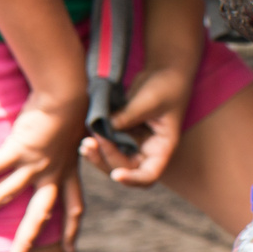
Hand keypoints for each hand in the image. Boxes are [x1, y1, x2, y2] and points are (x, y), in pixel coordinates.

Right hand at [0, 91, 86, 251]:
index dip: (72, 228)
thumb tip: (69, 150)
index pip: (74, 206)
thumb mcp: (73, 138)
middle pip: (40, 214)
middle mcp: (54, 173)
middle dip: (27, 240)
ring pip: (5, 196)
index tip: (69, 248)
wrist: (70, 92)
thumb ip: (65, 151)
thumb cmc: (70, 109)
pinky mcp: (20, 150)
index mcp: (69, 171)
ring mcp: (36, 164)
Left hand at [79, 65, 192, 186]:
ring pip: (112, 161)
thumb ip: (128, 115)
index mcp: (162, 147)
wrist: (165, 72)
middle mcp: (148, 150)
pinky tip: (86, 138)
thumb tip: (103, 128)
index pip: (149, 175)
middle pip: (125, 170)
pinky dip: (96, 145)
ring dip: (97, 156)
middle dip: (107, 160)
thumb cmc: (166, 86)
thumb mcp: (150, 100)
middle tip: (92, 143)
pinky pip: (107, 146)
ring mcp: (134, 143)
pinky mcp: (123, 134)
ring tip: (85, 143)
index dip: (133, 179)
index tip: (116, 174)